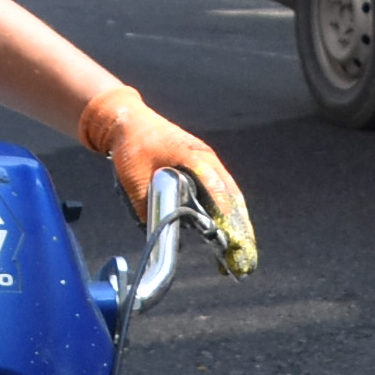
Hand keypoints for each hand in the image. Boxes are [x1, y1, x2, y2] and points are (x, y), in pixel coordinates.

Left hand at [80, 86, 258, 276]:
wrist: (129, 122)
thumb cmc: (133, 145)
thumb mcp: (133, 176)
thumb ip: (145, 204)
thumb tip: (158, 233)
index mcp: (192, 154)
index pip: (215, 185)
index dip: (224, 211)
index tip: (229, 234)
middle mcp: (206, 158)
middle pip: (232, 194)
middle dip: (240, 225)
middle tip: (245, 252)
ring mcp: (207, 163)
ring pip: (230, 195)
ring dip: (238, 221)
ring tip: (242, 249)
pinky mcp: (203, 169)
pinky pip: (221, 193)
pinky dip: (227, 214)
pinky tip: (228, 234)